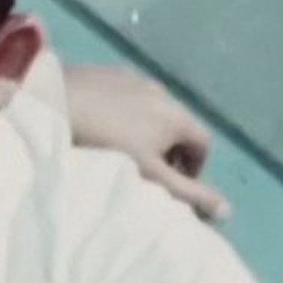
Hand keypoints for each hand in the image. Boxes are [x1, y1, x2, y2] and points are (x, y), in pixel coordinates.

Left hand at [63, 64, 231, 221]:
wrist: (54, 104)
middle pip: (178, 125)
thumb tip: (228, 211)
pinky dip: (124, 112)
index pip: (204, 143)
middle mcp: (162, 90)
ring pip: (151, 109)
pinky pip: (126, 95)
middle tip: (148, 171)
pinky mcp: (106, 71)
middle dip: (171, 150)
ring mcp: (133, 77)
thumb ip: (189, 193)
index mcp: (178, 114)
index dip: (195, 168)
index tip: (174, 184)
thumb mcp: (150, 174)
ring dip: (147, 130)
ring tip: (122, 149)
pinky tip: (99, 125)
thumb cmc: (106, 143)